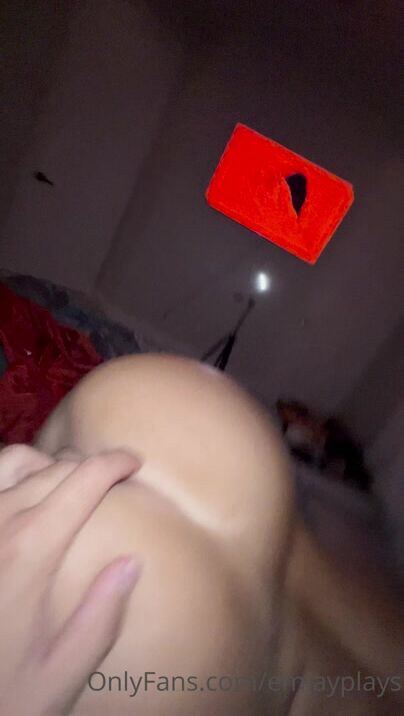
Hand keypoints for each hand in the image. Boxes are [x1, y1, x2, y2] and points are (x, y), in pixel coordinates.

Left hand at [0, 444, 141, 715]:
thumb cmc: (0, 692)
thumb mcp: (58, 674)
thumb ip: (100, 618)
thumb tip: (131, 563)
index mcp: (33, 549)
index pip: (85, 480)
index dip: (115, 462)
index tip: (134, 463)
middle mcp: (0, 521)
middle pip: (55, 468)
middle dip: (90, 465)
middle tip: (111, 479)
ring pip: (17, 460)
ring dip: (48, 463)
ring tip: (66, 481)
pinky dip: (12, 472)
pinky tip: (22, 493)